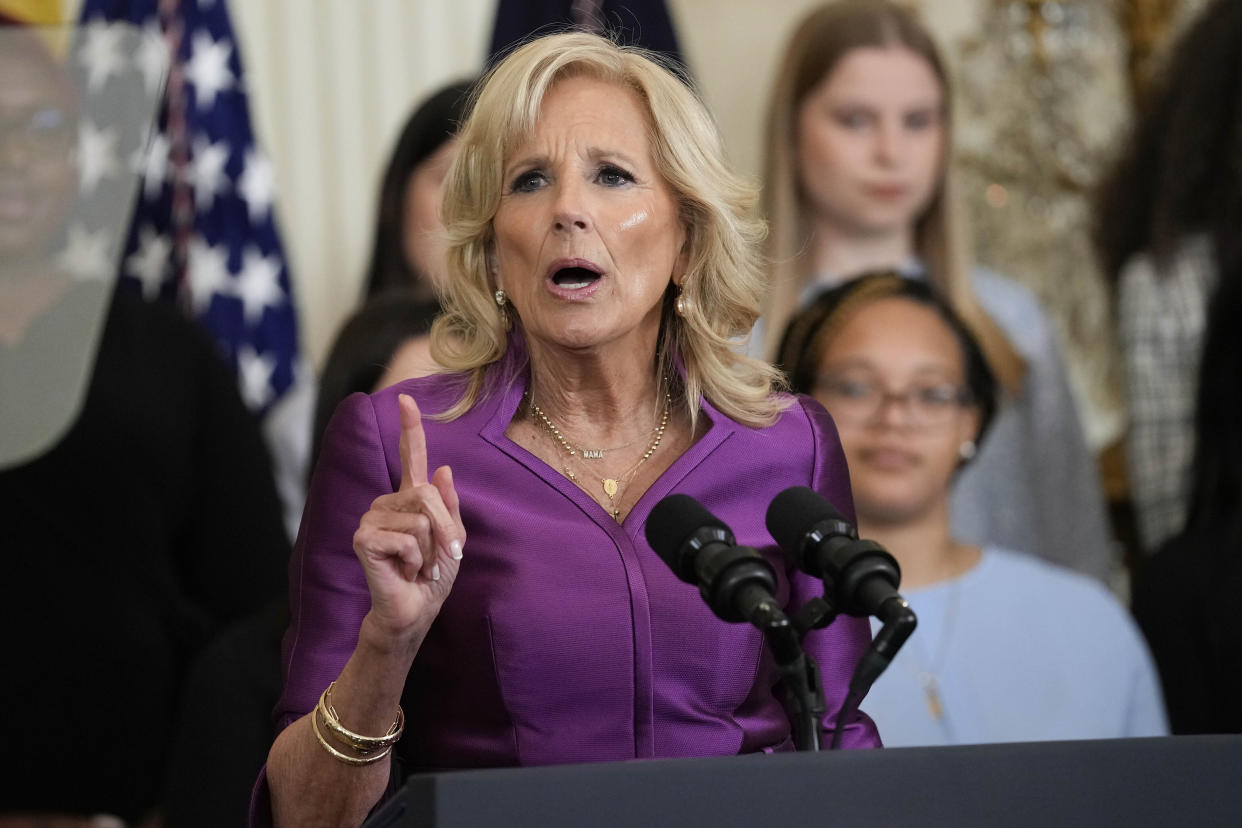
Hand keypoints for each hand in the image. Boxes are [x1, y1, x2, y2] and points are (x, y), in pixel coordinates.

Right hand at [352, 393, 465, 646]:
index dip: (410, 428)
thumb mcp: (453, 540)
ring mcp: (371, 518)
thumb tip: (442, 468)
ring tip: (416, 565)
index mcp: (410, 499)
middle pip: (427, 496)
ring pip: (419, 518)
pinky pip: (406, 537)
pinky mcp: (363, 537)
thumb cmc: (433, 577)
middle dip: (443, 529)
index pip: (409, 457)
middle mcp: (387, 503)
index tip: (407, 398)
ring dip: (428, 549)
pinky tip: (403, 570)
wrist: (415, 611)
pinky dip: (415, 559)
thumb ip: (449, 506)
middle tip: (436, 557)